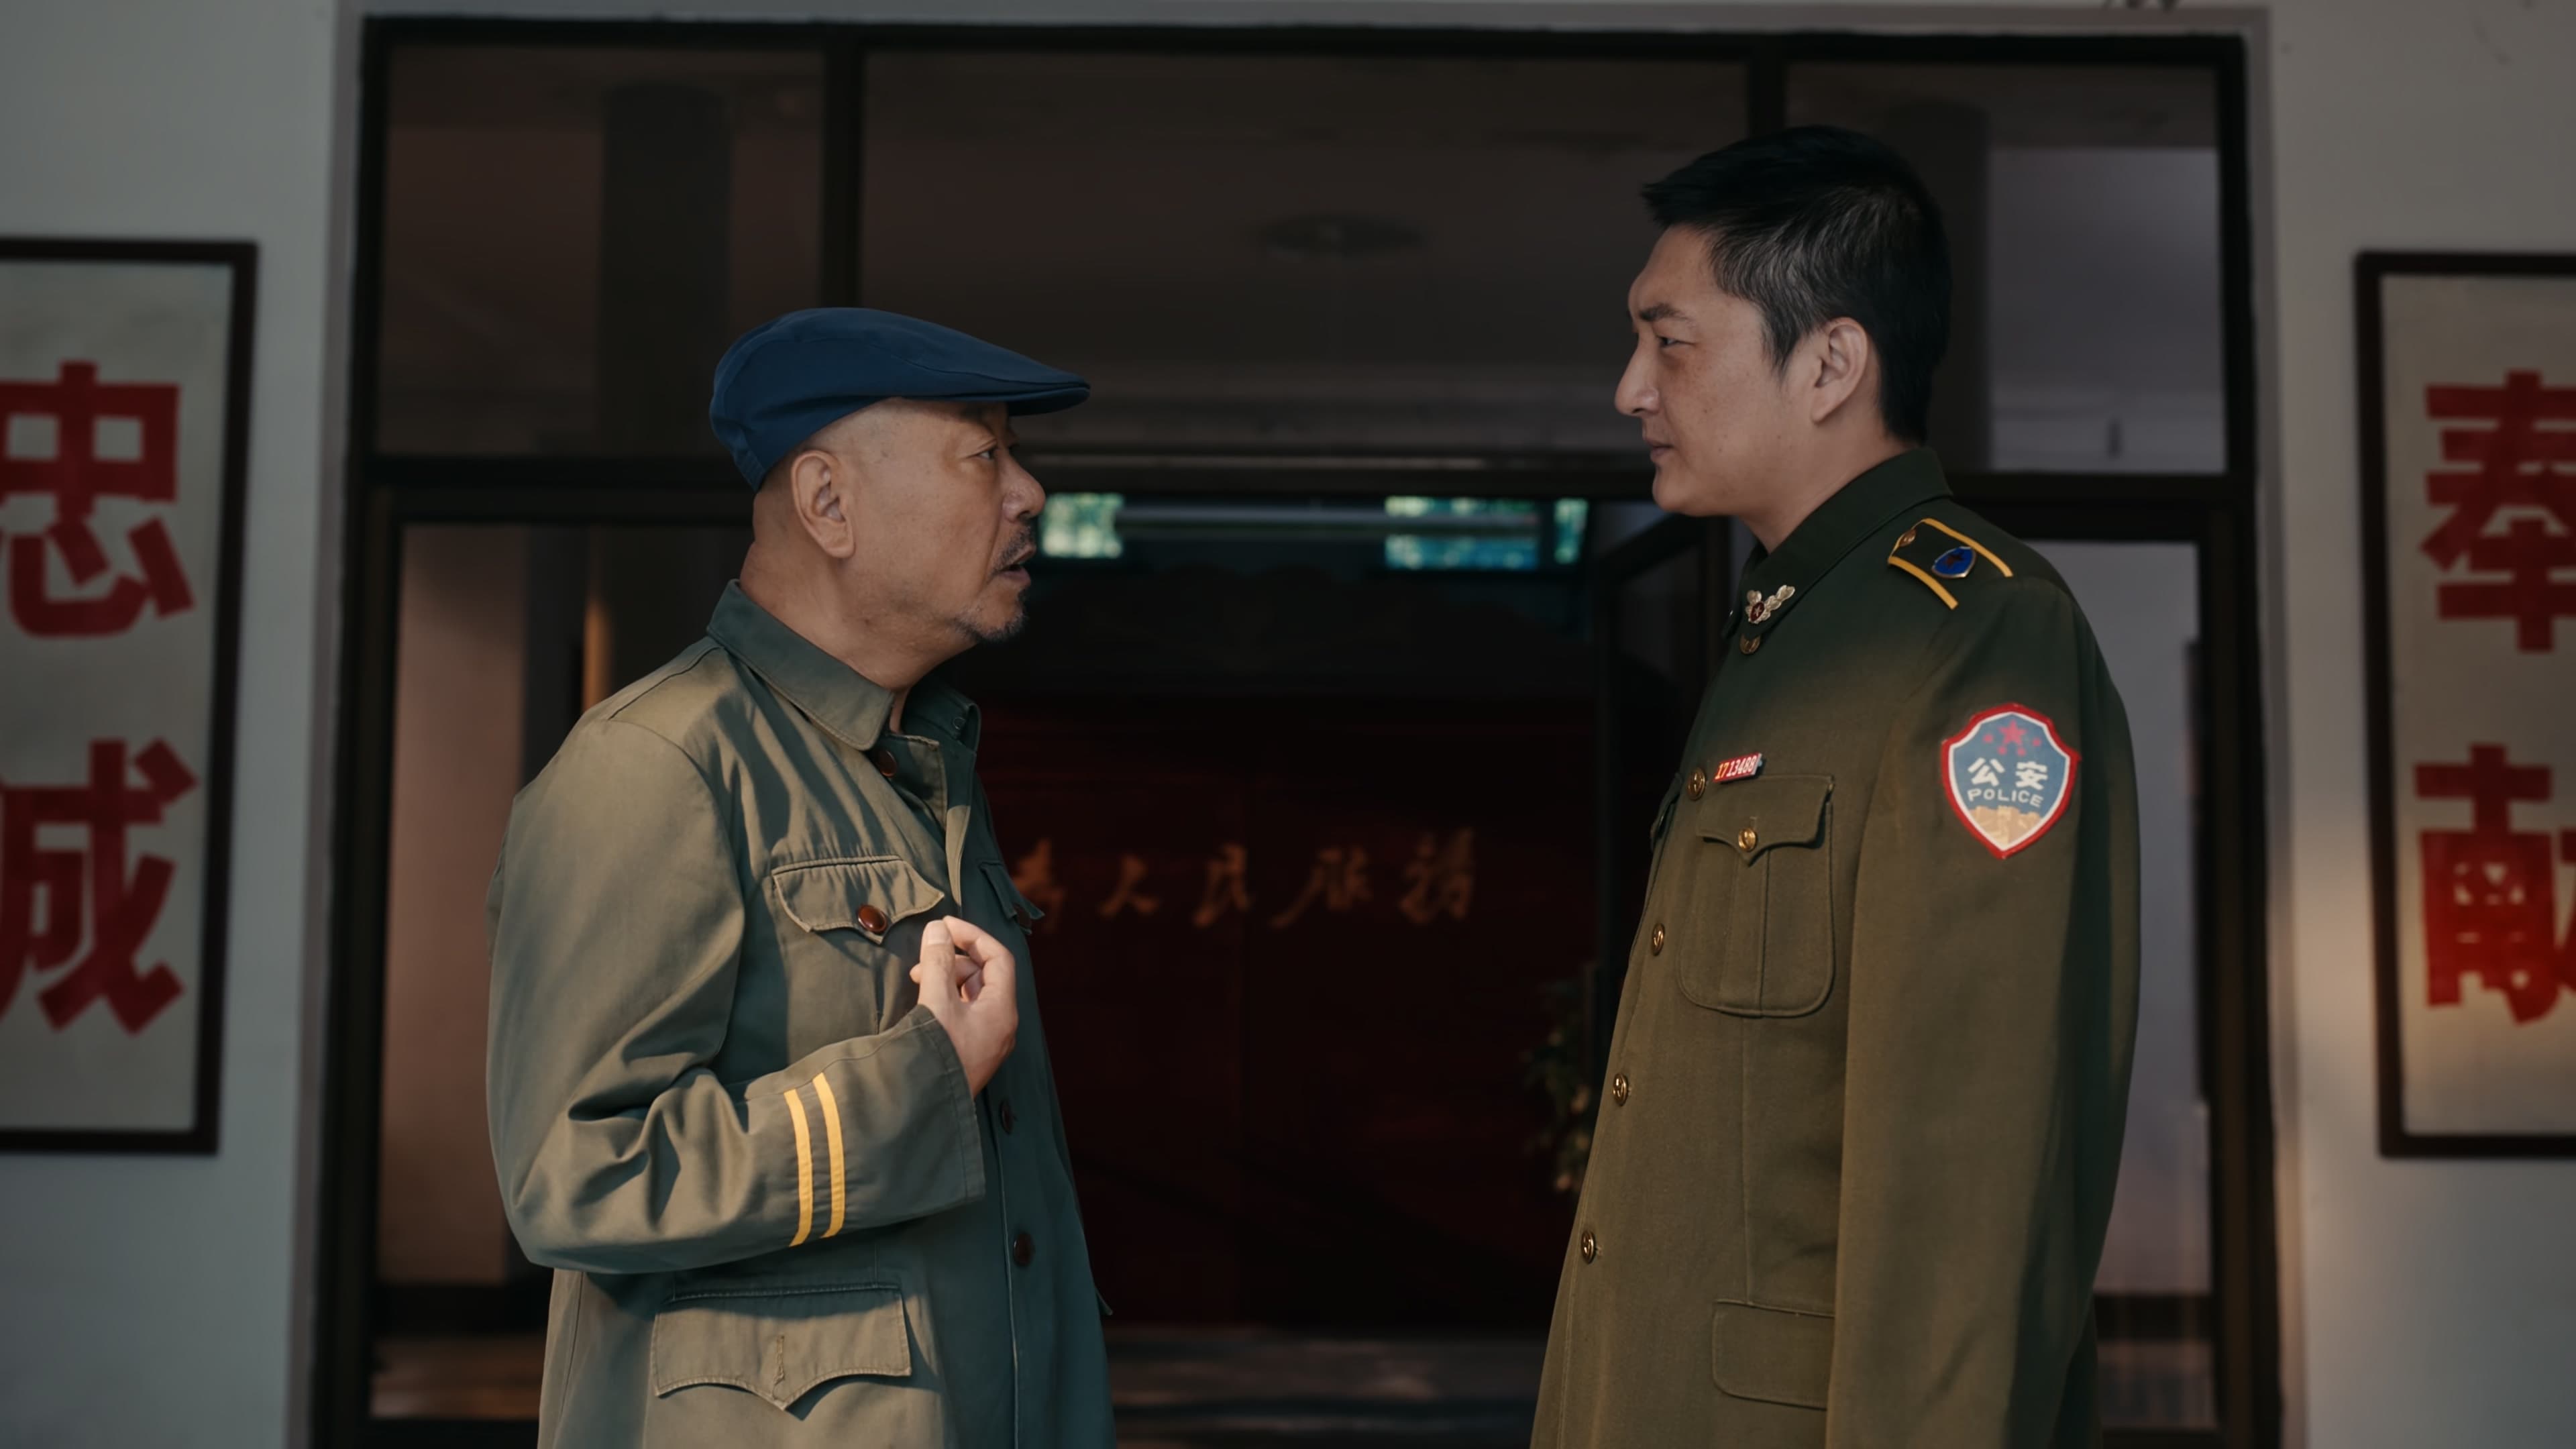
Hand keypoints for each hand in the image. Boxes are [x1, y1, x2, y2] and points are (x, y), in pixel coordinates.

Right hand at [910, 917, 1018, 1096]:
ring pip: (972, 994)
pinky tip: (924, 999)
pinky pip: (964, 1012)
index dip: (973, 936)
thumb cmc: (935, 1054)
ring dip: (947, 977)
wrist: (922, 1108)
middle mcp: (1000, 1025)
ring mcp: (986, 1040)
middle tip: (924, 958)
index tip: (945, 925)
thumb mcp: (935, 1003)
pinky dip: (946, 998)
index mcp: (1002, 1011)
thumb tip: (938, 929)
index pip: (998, 958)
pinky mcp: (970, 1051)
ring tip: (918, 977)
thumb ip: (936, 962)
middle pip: (985, 975)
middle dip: (955, 959)